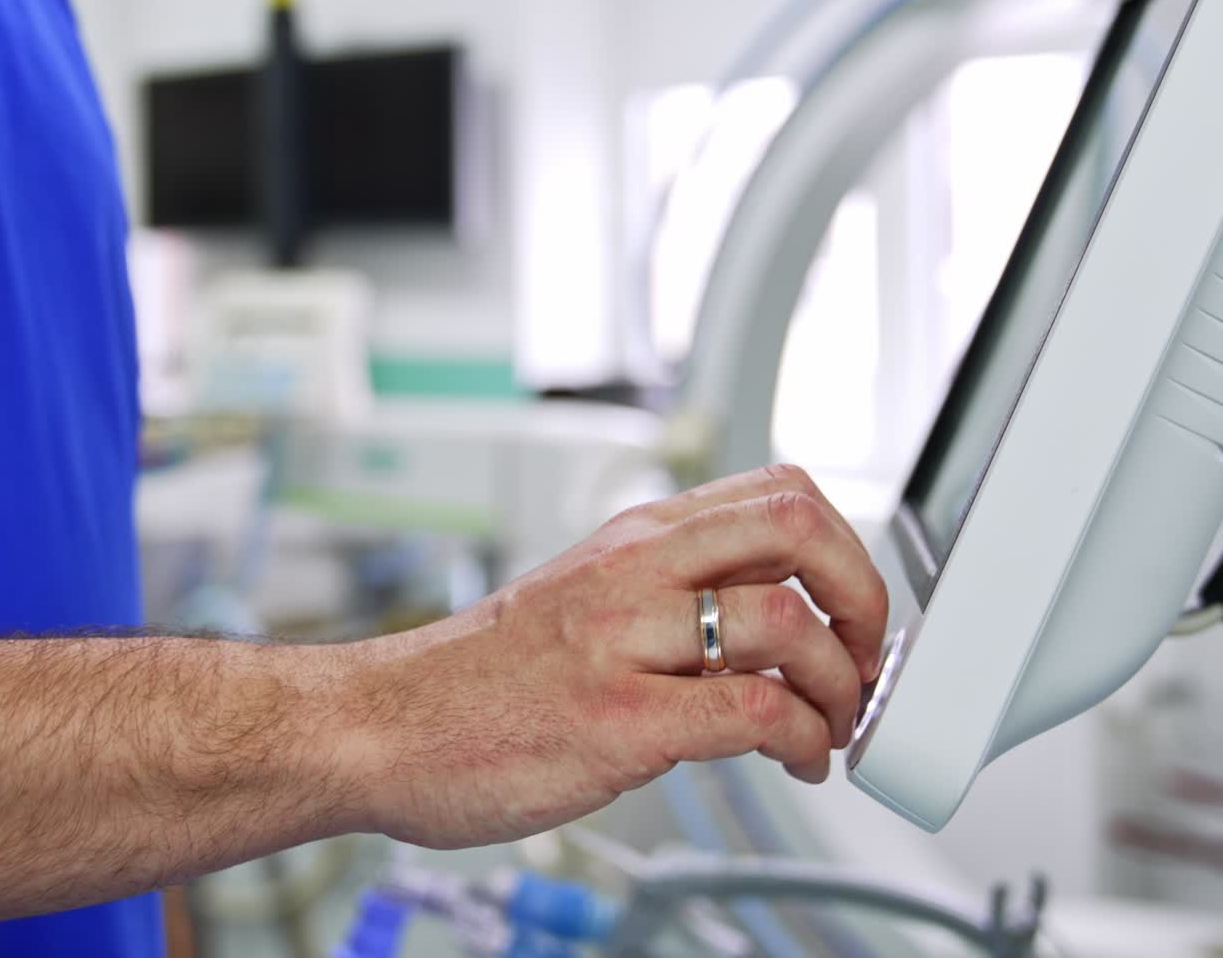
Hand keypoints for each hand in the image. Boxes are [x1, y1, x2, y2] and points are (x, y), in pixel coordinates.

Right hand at [336, 465, 888, 849]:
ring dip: (842, 685)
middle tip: (865, 655)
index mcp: (635, 537)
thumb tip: (765, 610)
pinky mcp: (617, 719)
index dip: (844, 544)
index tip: (853, 603)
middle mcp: (636, 570)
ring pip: (787, 620)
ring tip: (832, 725)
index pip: (777, 490)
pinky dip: (803, 739)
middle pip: (799, 526)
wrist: (385, 723)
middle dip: (865, 595)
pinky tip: (798, 760)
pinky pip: (751, 710)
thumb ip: (667, 589)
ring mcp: (625, 640)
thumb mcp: (583, 593)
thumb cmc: (483, 672)